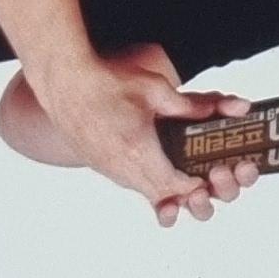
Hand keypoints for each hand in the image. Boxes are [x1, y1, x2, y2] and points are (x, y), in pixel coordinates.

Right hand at [44, 49, 261, 225]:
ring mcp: (111, 170)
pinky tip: (152, 159)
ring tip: (179, 169)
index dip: (195, 186)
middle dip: (182, 189)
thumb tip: (212, 114)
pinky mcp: (102, 166)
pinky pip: (130, 181)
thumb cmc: (107, 84)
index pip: (176, 185)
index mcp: (140, 152)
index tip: (206, 177)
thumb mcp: (154, 89)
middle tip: (198, 177)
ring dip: (163, 184)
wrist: (66, 85)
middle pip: (162, 193)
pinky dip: (145, 176)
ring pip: (145, 190)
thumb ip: (185, 106)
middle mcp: (125, 169)